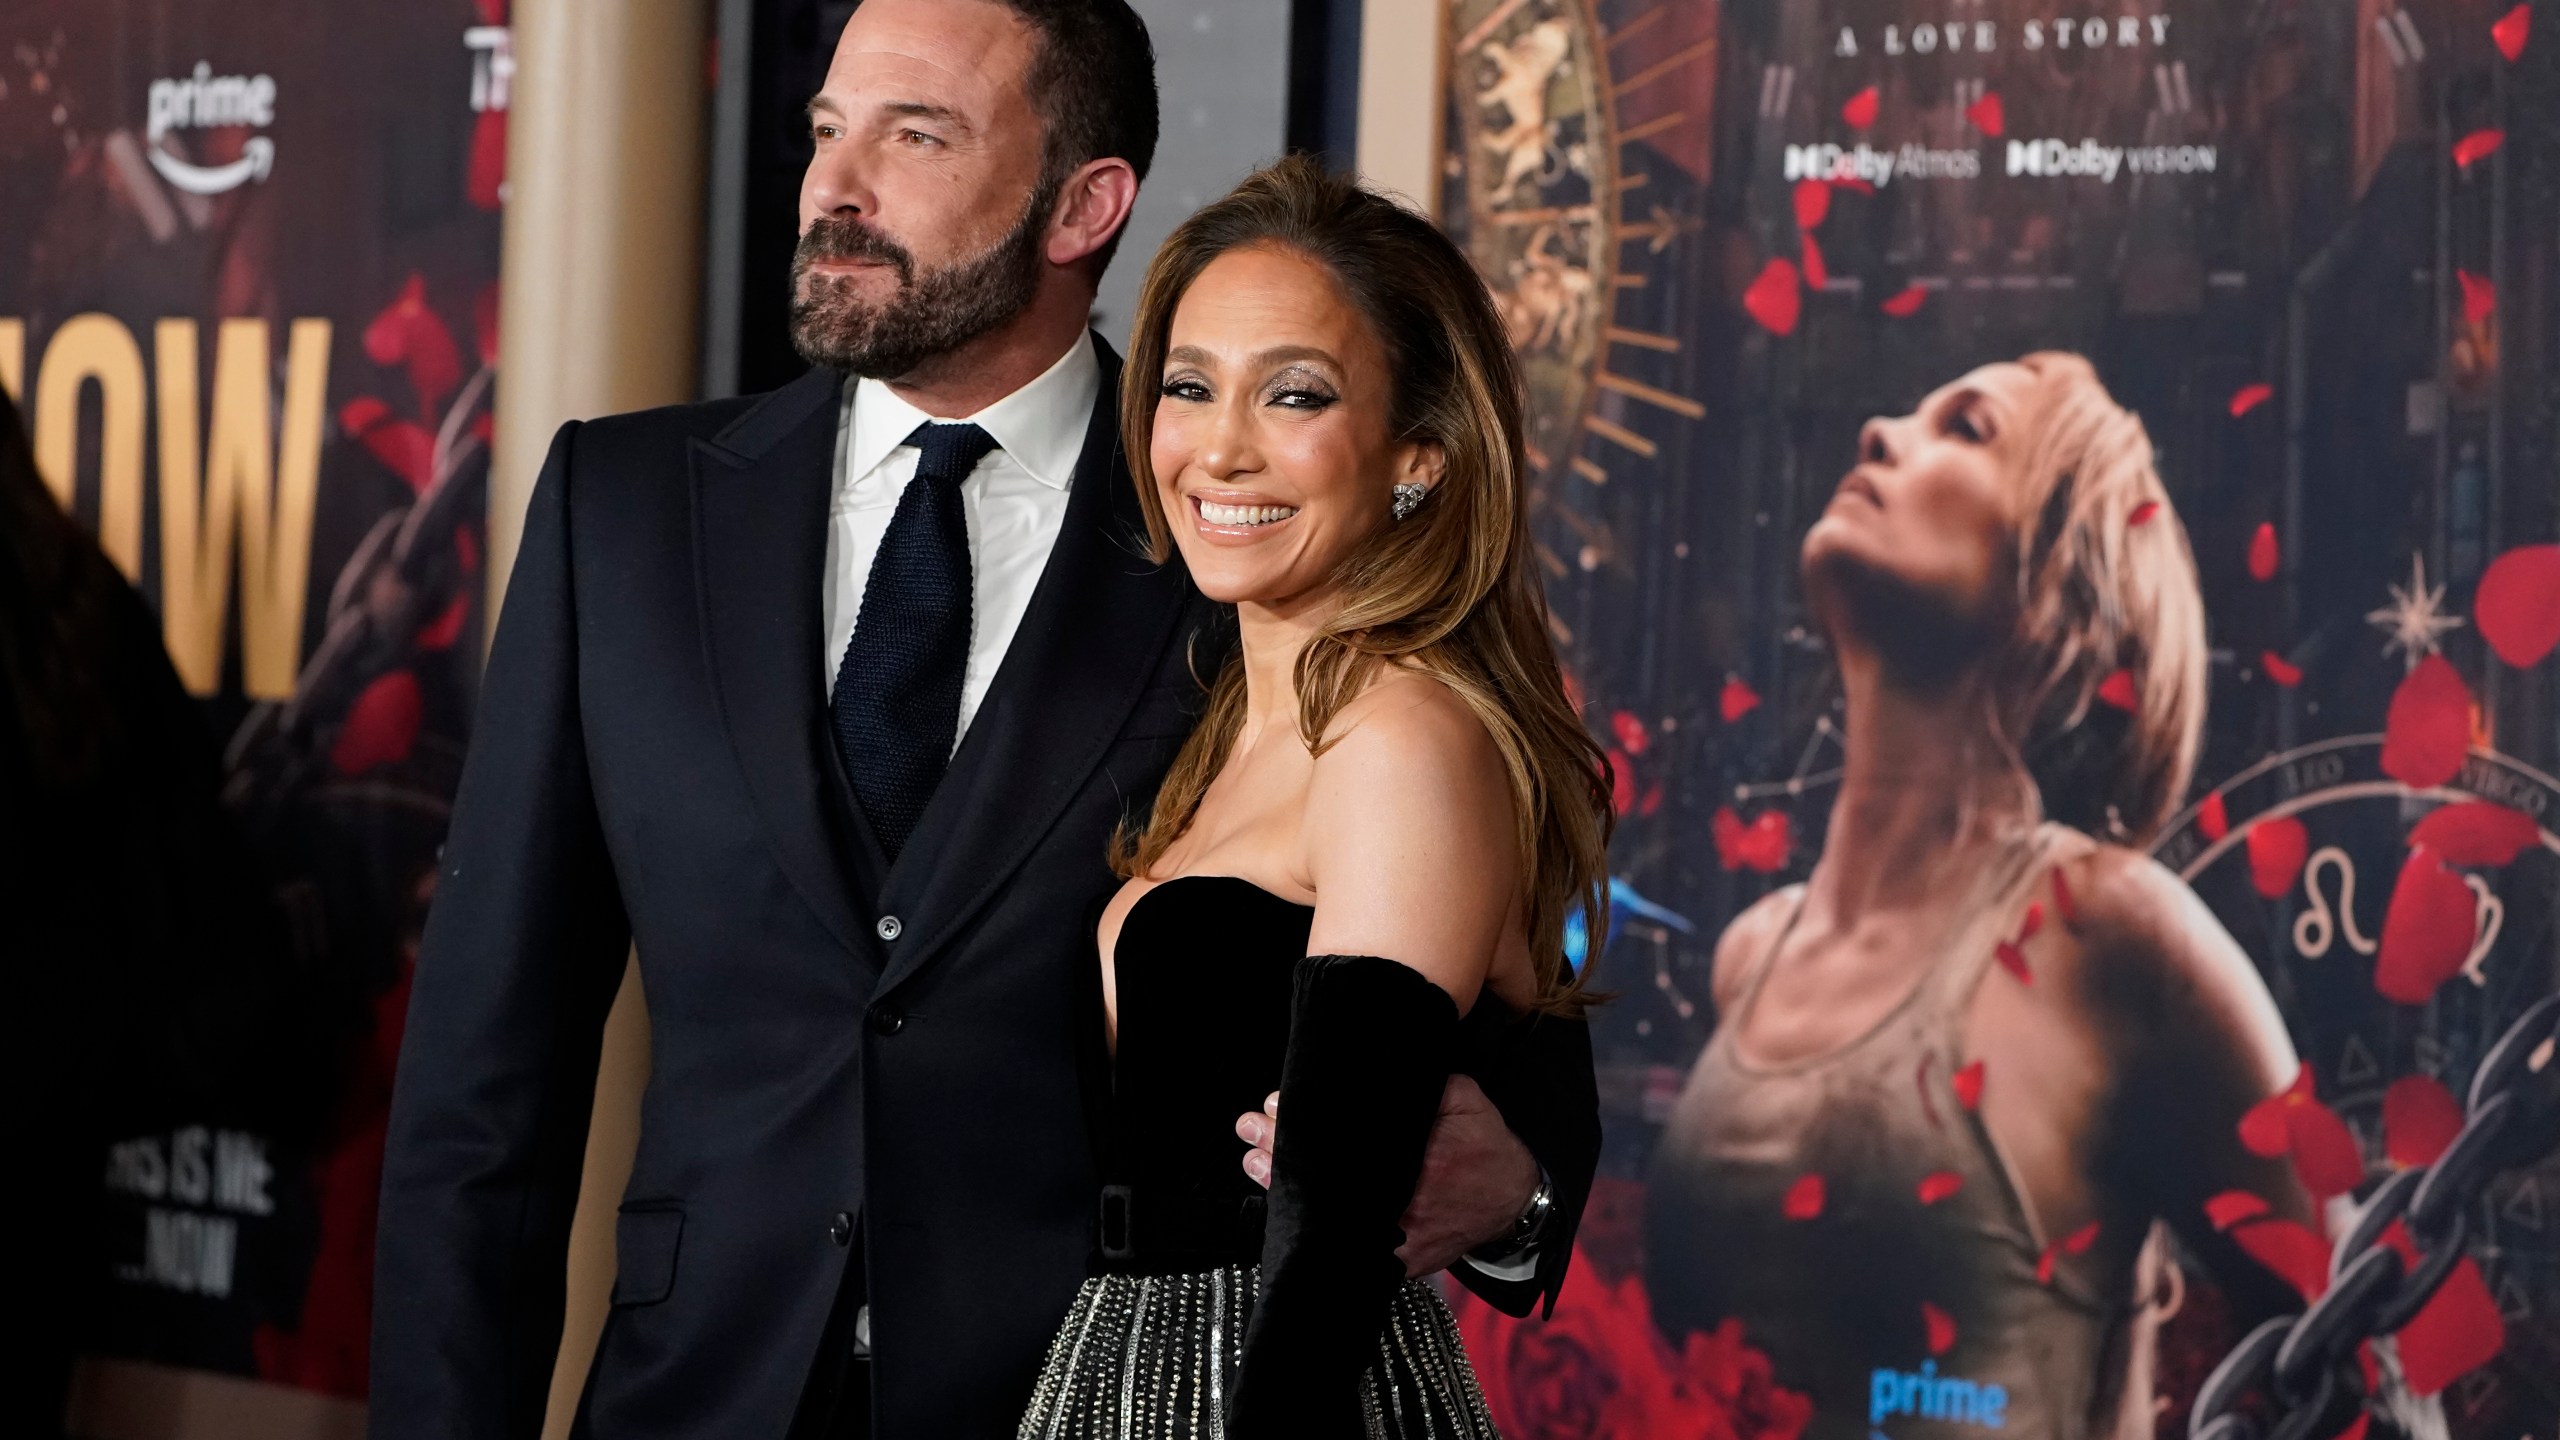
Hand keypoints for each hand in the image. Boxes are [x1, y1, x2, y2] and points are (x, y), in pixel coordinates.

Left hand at [1235, 1074, 1537, 1279]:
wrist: (1513, 1201)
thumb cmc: (1484, 1144)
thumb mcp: (1464, 1099)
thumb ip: (1426, 1083)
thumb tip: (1379, 1066)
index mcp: (1424, 1156)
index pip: (1350, 1139)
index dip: (1306, 1122)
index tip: (1276, 1104)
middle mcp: (1408, 1201)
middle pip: (1331, 1178)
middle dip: (1282, 1151)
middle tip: (1250, 1129)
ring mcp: (1402, 1237)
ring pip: (1333, 1216)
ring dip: (1286, 1188)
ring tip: (1253, 1160)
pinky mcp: (1400, 1262)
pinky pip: (1350, 1247)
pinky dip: (1314, 1226)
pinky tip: (1282, 1206)